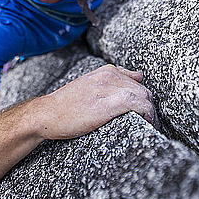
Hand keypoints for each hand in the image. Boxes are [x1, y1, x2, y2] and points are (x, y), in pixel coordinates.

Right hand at [36, 64, 157, 139]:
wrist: (46, 114)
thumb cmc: (68, 104)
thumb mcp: (91, 83)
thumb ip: (115, 78)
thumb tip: (139, 75)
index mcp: (106, 71)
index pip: (138, 82)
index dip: (145, 99)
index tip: (147, 113)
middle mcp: (108, 76)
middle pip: (143, 90)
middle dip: (150, 108)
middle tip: (151, 123)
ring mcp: (106, 89)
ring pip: (142, 96)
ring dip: (151, 113)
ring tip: (151, 127)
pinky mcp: (104, 105)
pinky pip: (134, 104)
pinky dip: (146, 113)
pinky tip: (147, 124)